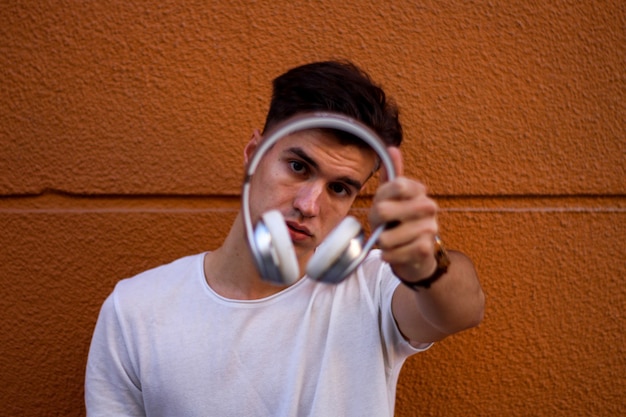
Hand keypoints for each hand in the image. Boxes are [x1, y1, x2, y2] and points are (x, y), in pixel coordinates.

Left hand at [369, 147, 438, 281]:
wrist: (418, 255)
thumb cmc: (400, 222)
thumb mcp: (392, 198)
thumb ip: (391, 176)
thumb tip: (392, 148)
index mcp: (417, 190)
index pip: (395, 184)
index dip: (381, 197)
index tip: (381, 205)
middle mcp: (428, 206)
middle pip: (383, 211)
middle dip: (376, 222)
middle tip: (382, 226)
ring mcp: (429, 228)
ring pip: (386, 236)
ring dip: (381, 242)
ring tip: (390, 241)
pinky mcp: (425, 249)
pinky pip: (394, 253)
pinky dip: (389, 256)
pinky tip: (394, 253)